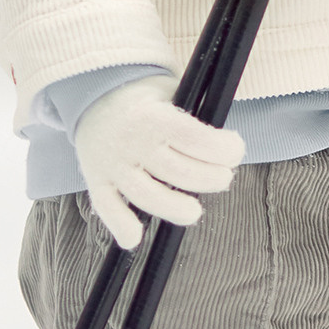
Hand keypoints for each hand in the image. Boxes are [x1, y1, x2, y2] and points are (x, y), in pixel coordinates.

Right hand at [73, 76, 244, 248]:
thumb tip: (225, 140)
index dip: (223, 149)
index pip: (195, 138)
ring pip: (147, 195)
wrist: (92, 97)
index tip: (235, 150)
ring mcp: (113, 164)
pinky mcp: (97, 180)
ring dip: (175, 209)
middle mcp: (133, 141)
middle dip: (211, 178)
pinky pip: (106, 207)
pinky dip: (119, 225)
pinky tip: (134, 238)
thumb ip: (194, 112)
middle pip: (178, 172)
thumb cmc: (144, 100)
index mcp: (154, 116)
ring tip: (194, 211)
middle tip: (223, 177)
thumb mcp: (170, 90)